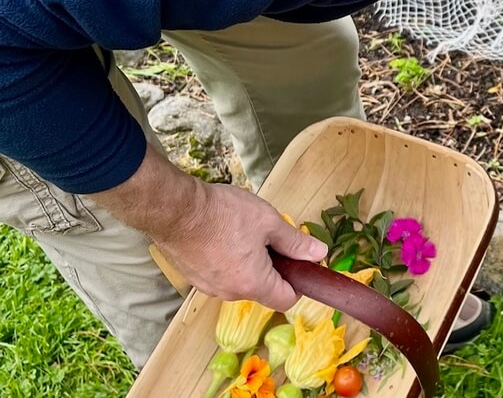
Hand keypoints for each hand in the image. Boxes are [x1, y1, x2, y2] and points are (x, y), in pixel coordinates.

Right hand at [154, 180, 327, 309]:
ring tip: (246, 233)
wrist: (176, 209)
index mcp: (253, 284)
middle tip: (272, 239)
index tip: (300, 263)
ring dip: (251, 263)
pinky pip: (223, 276)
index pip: (286, 300)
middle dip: (274, 268)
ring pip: (242, 282)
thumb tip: (319, 253)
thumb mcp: (269, 222)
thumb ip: (295, 242)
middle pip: (264, 290)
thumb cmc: (223, 214)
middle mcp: (231, 293)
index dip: (299, 283)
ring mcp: (210, 287)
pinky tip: (226, 237)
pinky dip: (230, 262)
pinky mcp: (195, 278)